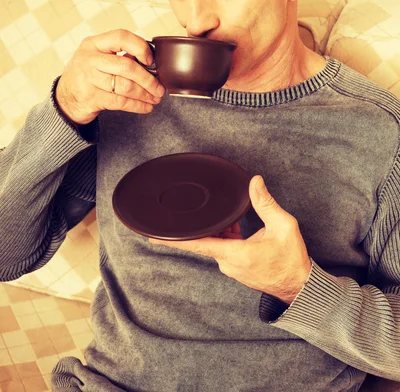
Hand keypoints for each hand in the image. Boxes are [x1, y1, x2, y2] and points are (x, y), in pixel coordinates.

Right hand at [55, 29, 165, 124]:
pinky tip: (146, 107)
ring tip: (155, 98)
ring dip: (145, 94)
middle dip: (149, 79)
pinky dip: (137, 106)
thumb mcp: (97, 58)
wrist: (64, 98)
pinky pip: (121, 102)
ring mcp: (88, 79)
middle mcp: (89, 59)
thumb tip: (152, 65)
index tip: (151, 60)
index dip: (140, 47)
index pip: (121, 37)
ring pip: (126, 86)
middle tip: (160, 88)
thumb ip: (119, 56)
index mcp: (93, 43)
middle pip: (127, 66)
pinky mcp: (91, 98)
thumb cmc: (87, 75)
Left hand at [149, 175, 311, 304]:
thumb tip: (254, 182)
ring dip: (223, 229)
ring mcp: (231, 268)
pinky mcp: (236, 269)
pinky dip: (228, 237)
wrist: (299, 286)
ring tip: (238, 219)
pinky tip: (239, 229)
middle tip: (215, 209)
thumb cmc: (291, 259)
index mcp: (235, 254)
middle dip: (211, 223)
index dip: (176, 239)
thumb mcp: (283, 226)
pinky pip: (224, 249)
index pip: (198, 244)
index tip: (154, 236)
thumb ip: (266, 203)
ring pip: (217, 243)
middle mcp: (228, 263)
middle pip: (208, 239)